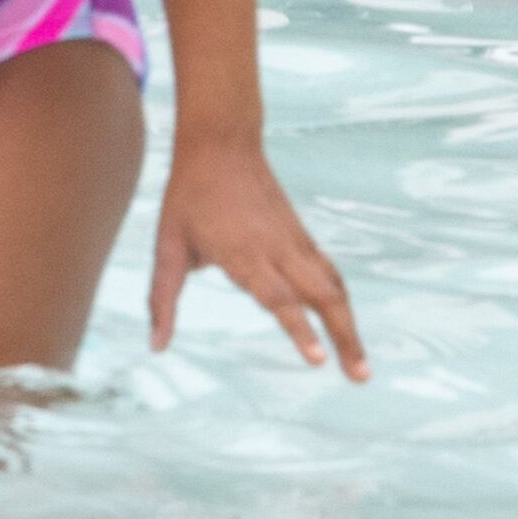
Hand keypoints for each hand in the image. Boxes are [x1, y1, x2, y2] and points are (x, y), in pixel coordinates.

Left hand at [151, 123, 367, 376]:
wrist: (221, 141)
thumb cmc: (189, 195)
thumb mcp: (167, 245)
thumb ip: (162, 297)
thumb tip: (155, 346)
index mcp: (244, 253)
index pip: (278, 297)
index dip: (298, 329)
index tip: (317, 360)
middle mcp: (277, 249)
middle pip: (321, 296)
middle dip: (344, 337)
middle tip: (361, 377)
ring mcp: (294, 240)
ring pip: (333, 285)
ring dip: (350, 325)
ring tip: (361, 367)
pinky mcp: (301, 235)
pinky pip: (328, 271)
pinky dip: (341, 301)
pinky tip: (347, 325)